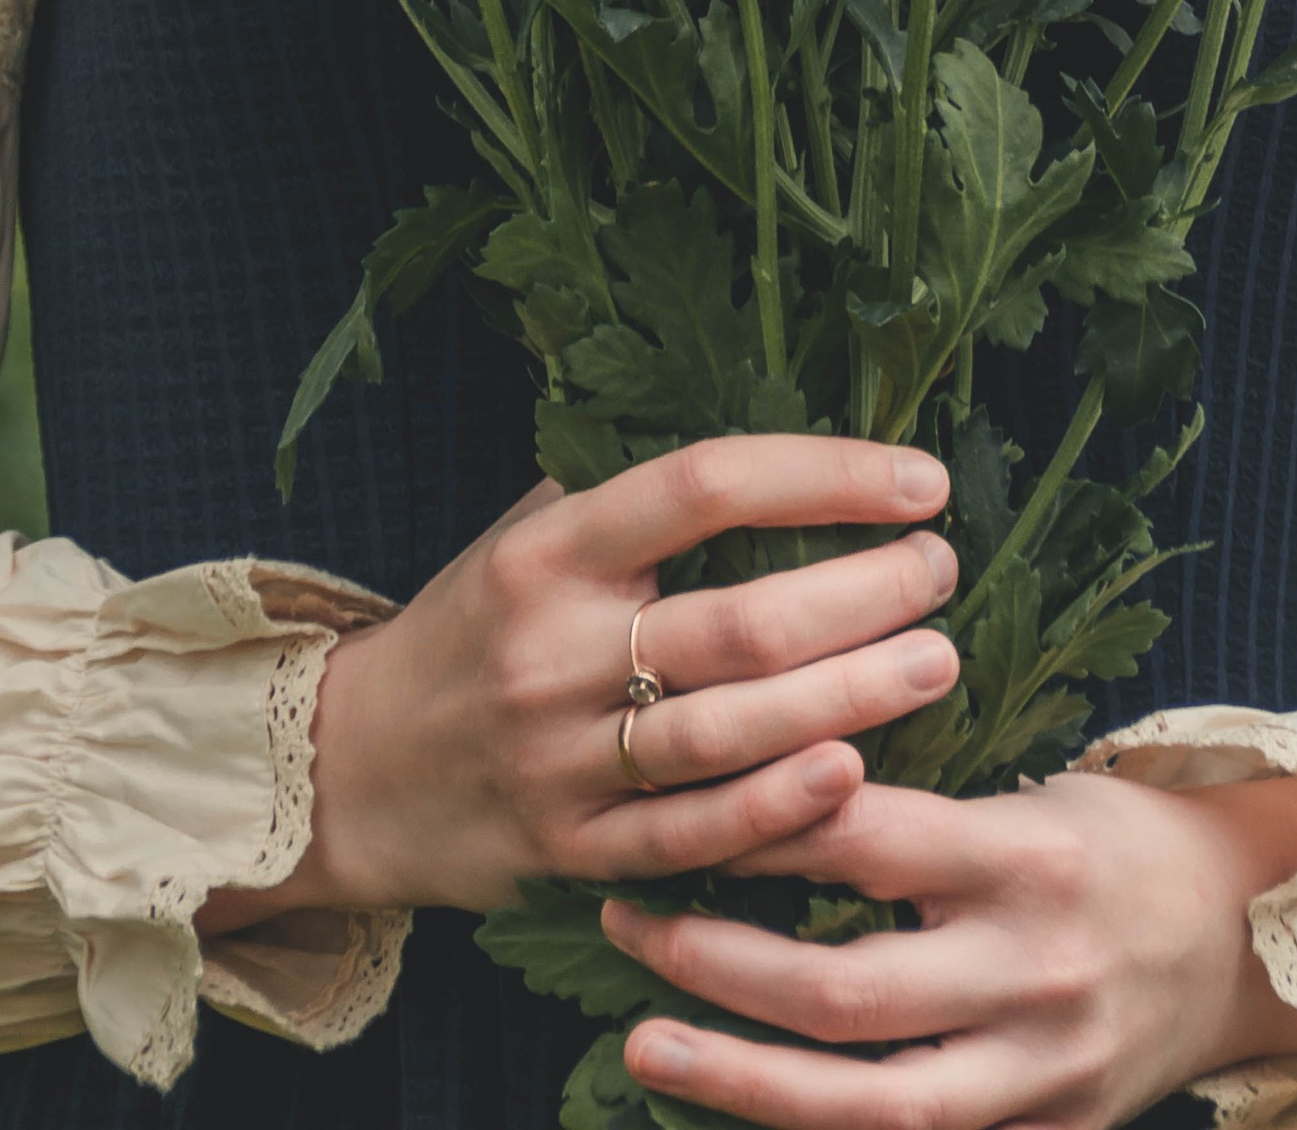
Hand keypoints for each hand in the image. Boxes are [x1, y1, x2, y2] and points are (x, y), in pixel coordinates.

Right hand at [202, 437, 960, 927]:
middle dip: (861, 596)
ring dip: (849, 698)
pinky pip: (692, 838)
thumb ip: (634, 499)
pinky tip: (854, 775)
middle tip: (941, 572)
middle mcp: (554, 648)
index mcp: (551, 549)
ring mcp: (562, 759)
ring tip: (937, 660)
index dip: (823, 476)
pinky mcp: (572, 851)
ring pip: (727, 733)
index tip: (918, 479)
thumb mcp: (531, 534)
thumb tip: (788, 445)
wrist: (354, 763)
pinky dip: (777, 810)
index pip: (704, 486)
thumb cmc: (480, 625)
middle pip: (737, 623)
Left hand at [603, 767, 1296, 1127]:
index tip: (671, 804)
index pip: (864, 840)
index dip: (758, 824)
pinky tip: (744, 1116)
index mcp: (1031, 856)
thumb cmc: (1116, 836)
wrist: (1249, 938)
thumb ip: (921, 807)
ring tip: (645, 1041)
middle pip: (846, 990)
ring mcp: (1044, 1072)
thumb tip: (772, 775)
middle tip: (625, 924)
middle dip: (718, 964)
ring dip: (742, 1078)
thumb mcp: (1035, 789)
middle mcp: (1035, 971)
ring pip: (870, 1104)